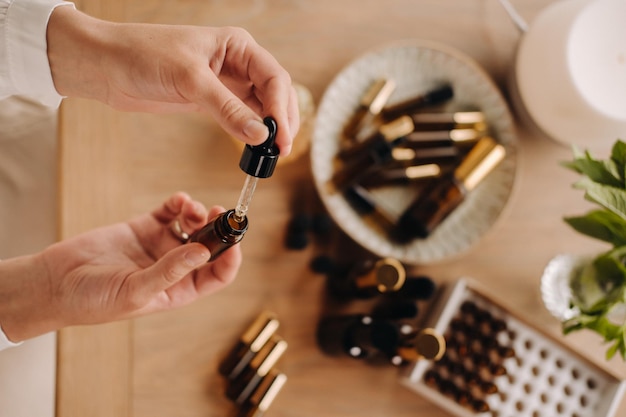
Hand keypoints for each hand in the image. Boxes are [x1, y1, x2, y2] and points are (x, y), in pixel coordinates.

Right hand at [0, 192, 240, 341]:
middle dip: (218, 229)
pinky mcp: (143, 228)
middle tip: (220, 212)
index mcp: (178, 290)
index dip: (231, 258)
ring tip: (190, 208)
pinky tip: (179, 200)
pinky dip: (178, 204)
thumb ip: (169, 271)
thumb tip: (203, 252)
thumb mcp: (134, 291)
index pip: (216, 275)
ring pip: (191, 226)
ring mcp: (159, 246)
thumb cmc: (92, 300)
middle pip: (208, 246)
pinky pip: (169, 212)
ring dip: (197, 214)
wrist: (54, 283)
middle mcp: (173, 268)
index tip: (236, 239)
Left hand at [46, 6, 298, 155]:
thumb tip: (261, 135)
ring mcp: (225, 82)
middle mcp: (236, 62)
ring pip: (261, 107)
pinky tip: (253, 147)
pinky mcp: (211, 100)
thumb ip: (228, 109)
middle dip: (282, 120)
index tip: (280, 137)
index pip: (274, 77)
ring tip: (271, 154)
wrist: (105, 66)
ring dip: (268, 129)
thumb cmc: (142, 56)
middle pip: (275, 93)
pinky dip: (249, 132)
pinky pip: (240, 116)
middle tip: (281, 150)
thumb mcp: (190, 81)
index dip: (281, 109)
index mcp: (237, 46)